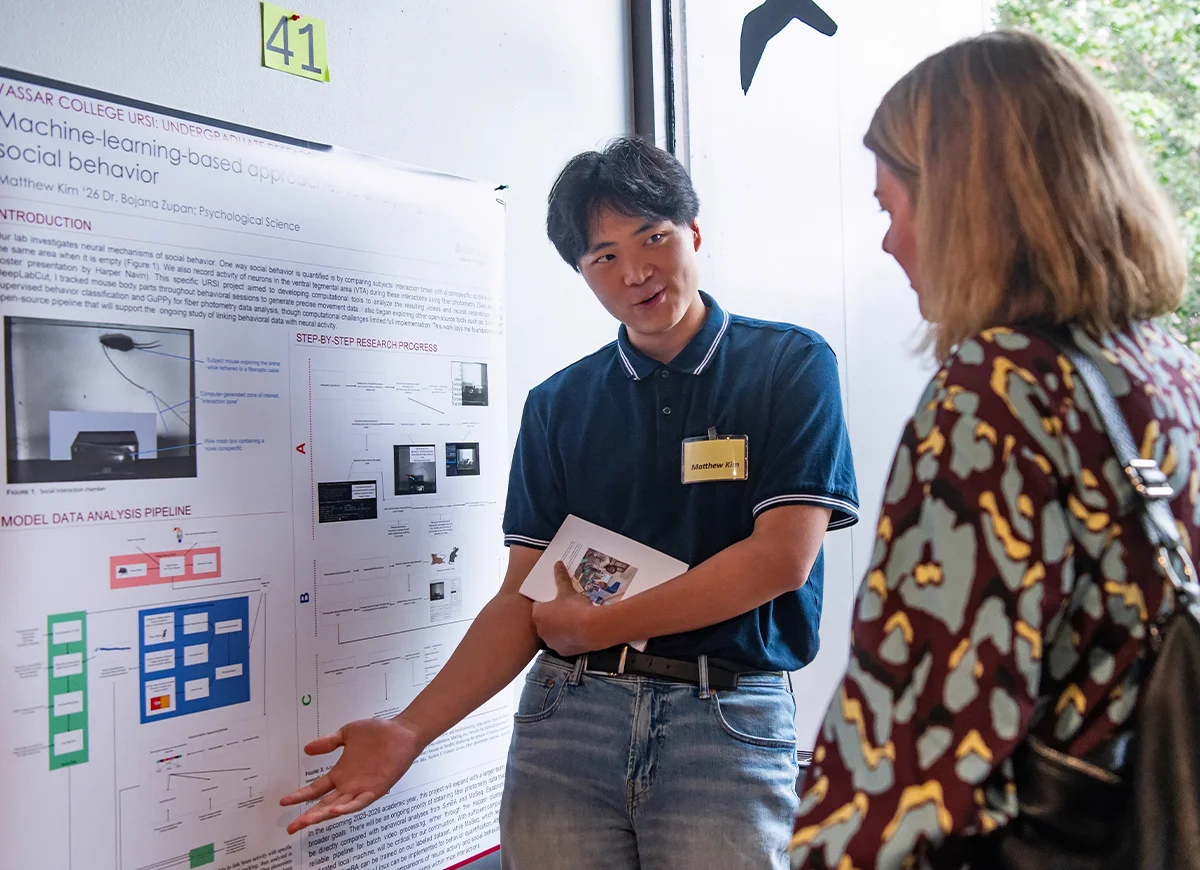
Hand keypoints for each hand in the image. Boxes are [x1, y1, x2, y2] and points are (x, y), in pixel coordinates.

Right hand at [280, 717, 422, 833]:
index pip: (316, 789)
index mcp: (340, 773)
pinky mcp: (376, 789)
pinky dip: (348, 807)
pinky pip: (360, 802)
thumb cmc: (377, 732)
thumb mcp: (346, 735)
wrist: (401, 732)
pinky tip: (336, 810)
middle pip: (324, 804)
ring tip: (308, 821)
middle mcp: (349, 784)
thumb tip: (308, 748)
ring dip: (324, 814)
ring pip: (339, 806)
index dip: (300, 796)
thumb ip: (327, 743)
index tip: (284, 802)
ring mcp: (362, 788)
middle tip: (291, 826)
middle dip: (307, 815)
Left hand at [531, 561, 611, 655]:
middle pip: (544, 620)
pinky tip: (577, 632)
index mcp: (538, 614)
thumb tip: (557, 564)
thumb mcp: (568, 590)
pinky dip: (567, 639)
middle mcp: (540, 630)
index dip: (547, 603)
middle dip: (552, 616)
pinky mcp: (562, 651)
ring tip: (573, 620)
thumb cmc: (576, 608)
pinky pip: (562, 643)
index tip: (556, 601)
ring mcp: (551, 642)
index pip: (538, 606)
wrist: (592, 629)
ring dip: (559, 628)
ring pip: (552, 633)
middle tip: (565, 609)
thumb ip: (561, 577)